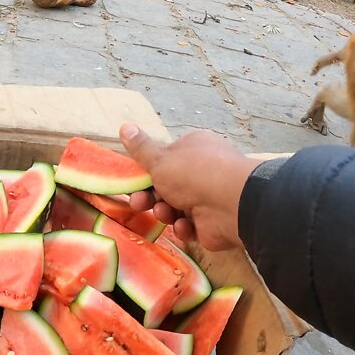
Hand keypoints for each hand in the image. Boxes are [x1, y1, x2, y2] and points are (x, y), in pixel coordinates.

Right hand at [119, 123, 261, 251]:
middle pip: (166, 187)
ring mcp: (207, 199)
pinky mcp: (210, 224)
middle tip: (139, 202)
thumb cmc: (193, 173)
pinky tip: (184, 225)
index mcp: (193, 150)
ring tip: (165, 213)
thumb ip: (140, 148)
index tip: (133, 181)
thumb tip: (124, 126)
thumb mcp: (159, 159)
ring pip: (174, 208)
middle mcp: (201, 172)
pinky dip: (183, 227)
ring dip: (165, 212)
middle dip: (150, 196)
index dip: (147, 172)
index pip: (165, 160)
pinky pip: (188, 227)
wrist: (230, 205)